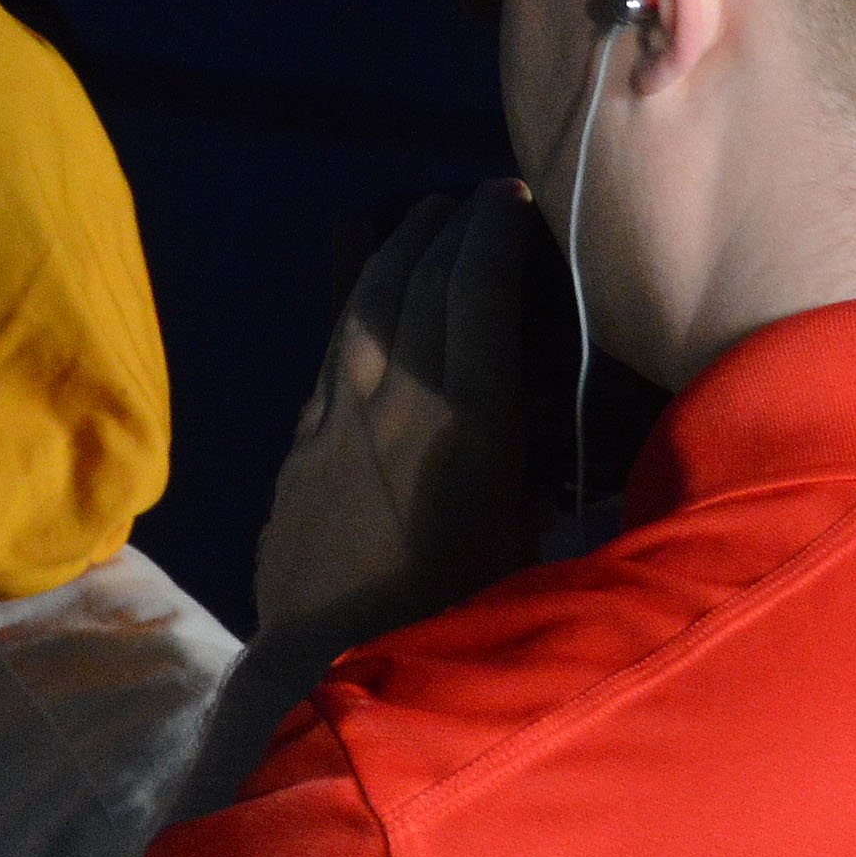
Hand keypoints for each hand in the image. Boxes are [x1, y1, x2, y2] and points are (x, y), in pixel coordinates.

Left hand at [251, 180, 545, 659]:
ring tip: (424, 222)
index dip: (494, 228)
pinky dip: (361, 305)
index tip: (514, 198)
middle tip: (476, 203)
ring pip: (365, 299)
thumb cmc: (451, 613)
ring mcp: (337, 409)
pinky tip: (375, 298)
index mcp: (467, 419)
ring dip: (398, 249)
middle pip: (420, 276)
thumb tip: (555, 420)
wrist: (330, 659)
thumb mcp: (521, 535)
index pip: (478, 286)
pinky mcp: (299, 434)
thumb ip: (535, 466)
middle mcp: (397, 396)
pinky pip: (334, 346)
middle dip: (449, 224)